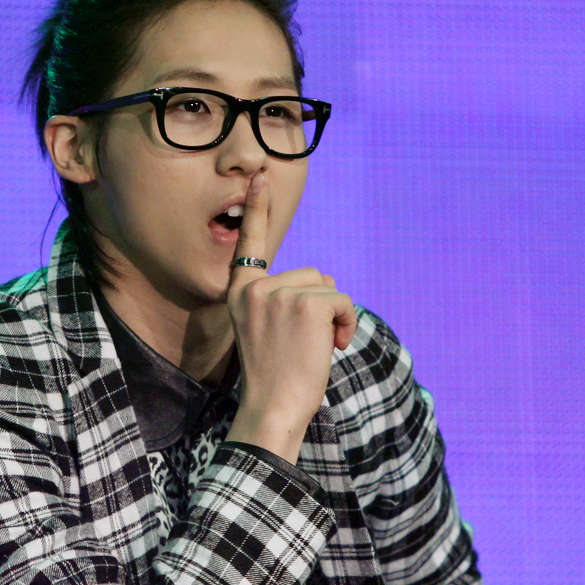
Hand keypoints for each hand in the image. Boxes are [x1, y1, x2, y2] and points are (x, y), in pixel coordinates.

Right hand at [224, 173, 357, 464]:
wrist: (273, 408)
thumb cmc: (275, 377)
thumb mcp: (265, 329)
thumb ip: (280, 300)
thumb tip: (322, 284)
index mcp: (240, 292)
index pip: (249, 243)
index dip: (257, 208)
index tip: (261, 176)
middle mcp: (255, 288)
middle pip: (312, 276)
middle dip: (320, 308)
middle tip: (303, 345)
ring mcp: (278, 294)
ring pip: (328, 289)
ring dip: (333, 318)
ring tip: (314, 349)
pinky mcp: (305, 304)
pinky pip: (342, 301)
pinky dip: (345, 324)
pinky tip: (330, 347)